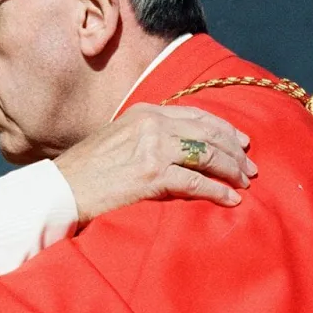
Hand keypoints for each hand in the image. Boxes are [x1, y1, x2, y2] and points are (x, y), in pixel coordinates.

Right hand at [56, 103, 256, 222]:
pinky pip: (197, 183)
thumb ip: (147, 136)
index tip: (242, 142)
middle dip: (235, 151)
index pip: (197, 115)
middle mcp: (152, 125)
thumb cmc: (86, 170)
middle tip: (251, 167)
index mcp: (145, 112)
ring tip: (244, 183)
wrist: (62, 189)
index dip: (224, 129)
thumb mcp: (118, 138)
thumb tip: (180, 148)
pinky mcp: (153, 176)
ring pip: (208, 156)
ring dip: (231, 170)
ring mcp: (153, 149)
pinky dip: (218, 191)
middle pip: (208, 133)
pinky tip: (230, 199)